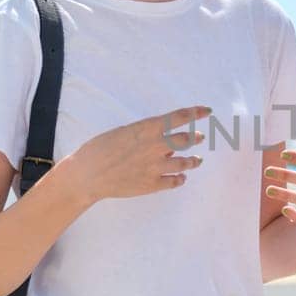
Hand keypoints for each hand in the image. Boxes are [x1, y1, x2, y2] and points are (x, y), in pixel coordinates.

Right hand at [70, 105, 210, 203]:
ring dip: (193, 161)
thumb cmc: (100, 148)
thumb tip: (166, 145)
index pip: (179, 117)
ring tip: (197, 160)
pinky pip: (174, 182)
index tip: (207, 110)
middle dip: (195, 138)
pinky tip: (181, 178)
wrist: (88, 174)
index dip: (196, 112)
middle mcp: (155, 146)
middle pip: (186, 140)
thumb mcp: (125, 133)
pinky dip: (180, 179)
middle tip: (199, 137)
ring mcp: (155, 167)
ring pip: (185, 163)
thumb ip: (146, 136)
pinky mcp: (152, 184)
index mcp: (147, 129)